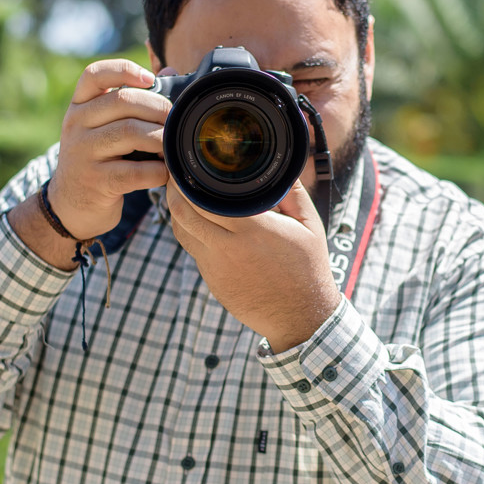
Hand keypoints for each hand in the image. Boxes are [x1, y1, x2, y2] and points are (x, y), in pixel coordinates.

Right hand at [48, 59, 170, 240]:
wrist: (70, 204)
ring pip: (129, 133)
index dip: (124, 69)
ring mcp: (83, 154)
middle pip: (122, 102)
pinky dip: (157, 171)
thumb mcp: (102, 127)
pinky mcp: (96, 182)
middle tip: (174, 119)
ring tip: (172, 145)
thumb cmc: (98, 159)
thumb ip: (131, 100)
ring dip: (160, 137)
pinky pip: (134, 171)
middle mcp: (76, 125)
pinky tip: (164, 172)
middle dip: (157, 107)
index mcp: (79, 106)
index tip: (149, 78)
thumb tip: (168, 71)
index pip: (94, 75)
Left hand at [166, 179, 341, 351]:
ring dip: (177, 212)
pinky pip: (194, 251)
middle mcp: (228, 248)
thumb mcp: (309, 225)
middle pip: (184, 213)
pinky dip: (191, 234)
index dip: (190, 180)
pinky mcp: (212, 281)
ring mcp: (216, 267)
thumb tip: (280, 166)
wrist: (301, 317)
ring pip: (182, 232)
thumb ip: (292, 193)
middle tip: (177, 175)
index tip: (189, 166)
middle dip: (174, 191)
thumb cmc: (308, 267)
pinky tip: (198, 223)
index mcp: (252, 229)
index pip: (204, 197)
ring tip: (181, 195)